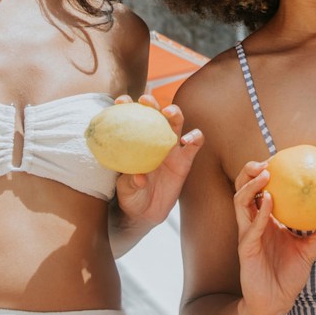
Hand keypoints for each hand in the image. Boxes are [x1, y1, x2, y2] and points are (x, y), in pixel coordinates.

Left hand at [114, 94, 203, 228]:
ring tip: (169, 112)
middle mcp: (153, 140)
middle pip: (155, 113)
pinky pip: (194, 144)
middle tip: (146, 101)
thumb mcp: (125, 190)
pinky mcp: (185, 160)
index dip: (126, 105)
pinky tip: (187, 139)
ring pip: (176, 122)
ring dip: (174, 112)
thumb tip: (140, 177)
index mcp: (135, 142)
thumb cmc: (130, 197)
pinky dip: (194, 137)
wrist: (145, 214)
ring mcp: (171, 149)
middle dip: (151, 102)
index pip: (131, 118)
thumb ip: (130, 182)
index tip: (120, 101)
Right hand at [233, 161, 315, 314]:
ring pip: (241, 202)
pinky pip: (252, 225)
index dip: (264, 173)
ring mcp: (247, 233)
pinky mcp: (246, 246)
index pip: (260, 190)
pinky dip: (260, 211)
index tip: (278, 158)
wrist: (275, 302)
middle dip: (249, 173)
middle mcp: (253, 223)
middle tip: (264, 161)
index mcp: (264, 220)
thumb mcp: (309, 250)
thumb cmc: (289, 275)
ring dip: (251, 186)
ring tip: (265, 174)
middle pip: (244, 190)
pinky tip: (269, 200)